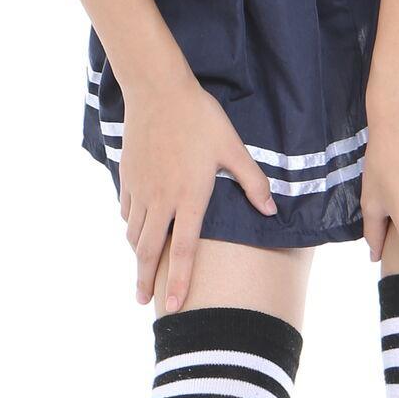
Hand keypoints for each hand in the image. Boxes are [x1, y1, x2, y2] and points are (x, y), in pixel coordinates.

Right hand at [118, 69, 277, 312]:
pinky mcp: (128, 177)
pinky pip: (127, 211)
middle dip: (145, 280)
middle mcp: (161, 200)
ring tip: (141, 269)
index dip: (179, 282)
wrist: (158, 91)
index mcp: (189, 198)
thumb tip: (271, 211)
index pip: (184, 252)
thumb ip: (253, 183)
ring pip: (134, 233)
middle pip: (149, 251)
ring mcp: (141, 189)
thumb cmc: (200, 118)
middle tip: (143, 300)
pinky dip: (130, 226)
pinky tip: (136, 229)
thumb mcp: (233, 148)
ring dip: (138, 255)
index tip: (174, 306)